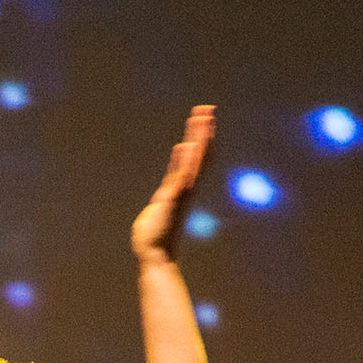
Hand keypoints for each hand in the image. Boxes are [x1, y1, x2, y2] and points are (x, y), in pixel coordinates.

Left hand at [131, 105, 215, 264]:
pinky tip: (186, 145)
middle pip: (200, 154)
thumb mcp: (161, 205)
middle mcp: (185, 187)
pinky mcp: (172, 200)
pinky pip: (181, 177)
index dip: (200, 138)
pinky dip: (184, 162)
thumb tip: (168, 190)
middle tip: (207, 108)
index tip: (202, 118)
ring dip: (198, 139)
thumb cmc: (155, 234)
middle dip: (203, 130)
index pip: (194, 158)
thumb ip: (168, 191)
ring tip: (202, 117)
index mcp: (181, 187)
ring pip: (194, 161)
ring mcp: (181, 193)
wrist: (155, 255)